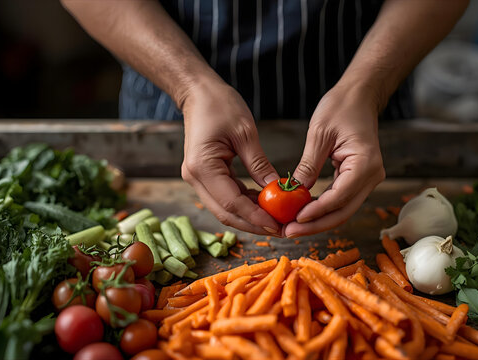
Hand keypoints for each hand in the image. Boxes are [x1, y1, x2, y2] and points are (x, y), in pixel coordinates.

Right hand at [180, 80, 280, 234]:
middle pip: (226, 213)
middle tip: (282, 230)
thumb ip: (259, 164)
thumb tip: (277, 190)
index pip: (232, 203)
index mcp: (203, 167)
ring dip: (250, 217)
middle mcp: (195, 178)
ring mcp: (197, 179)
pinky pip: (225, 197)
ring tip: (277, 221)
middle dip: (254, 224)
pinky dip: (244, 205)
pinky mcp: (204, 176)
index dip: (256, 217)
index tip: (279, 225)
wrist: (198, 93)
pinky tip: (264, 206)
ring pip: (225, 209)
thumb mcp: (245, 133)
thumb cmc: (220, 105)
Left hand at [283, 83, 385, 236]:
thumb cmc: (341, 107)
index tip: (294, 220)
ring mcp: (368, 180)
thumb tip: (294, 192)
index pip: (339, 197)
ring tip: (291, 227)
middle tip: (288, 232)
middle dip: (315, 225)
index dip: (316, 211)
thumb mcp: (319, 133)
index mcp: (365, 164)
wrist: (360, 96)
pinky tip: (302, 214)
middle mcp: (372, 176)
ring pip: (342, 210)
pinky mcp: (359, 179)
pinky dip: (322, 209)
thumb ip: (308, 165)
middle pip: (343, 212)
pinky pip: (341, 200)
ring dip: (318, 221)